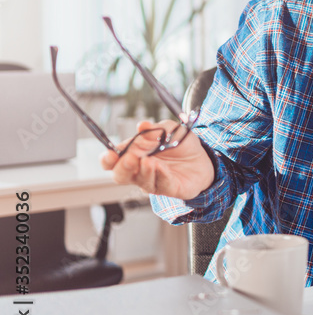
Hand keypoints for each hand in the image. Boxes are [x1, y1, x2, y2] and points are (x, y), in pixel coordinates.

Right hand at [100, 119, 214, 199]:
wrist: (203, 158)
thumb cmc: (180, 144)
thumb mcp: (170, 130)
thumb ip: (155, 128)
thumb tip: (142, 125)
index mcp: (133, 155)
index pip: (112, 160)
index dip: (108, 158)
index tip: (110, 153)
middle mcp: (138, 170)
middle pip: (119, 175)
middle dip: (121, 168)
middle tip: (129, 158)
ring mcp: (152, 180)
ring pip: (139, 181)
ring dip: (142, 171)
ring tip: (148, 161)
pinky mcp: (168, 188)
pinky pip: (161, 185)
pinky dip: (160, 175)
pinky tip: (162, 167)